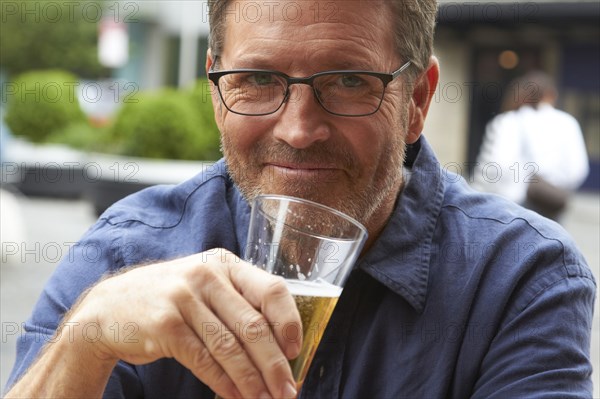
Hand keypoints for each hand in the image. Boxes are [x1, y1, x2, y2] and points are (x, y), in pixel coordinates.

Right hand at [70, 249, 300, 398]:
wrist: (108, 309)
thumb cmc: (170, 300)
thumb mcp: (205, 287)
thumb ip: (238, 304)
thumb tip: (279, 347)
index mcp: (225, 263)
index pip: (272, 290)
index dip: (289, 323)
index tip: (295, 351)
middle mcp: (206, 275)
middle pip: (253, 325)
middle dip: (275, 364)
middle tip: (288, 390)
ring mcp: (183, 298)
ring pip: (230, 346)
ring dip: (252, 380)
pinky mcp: (165, 325)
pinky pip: (204, 360)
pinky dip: (224, 383)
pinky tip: (237, 397)